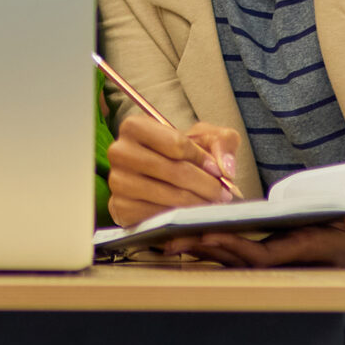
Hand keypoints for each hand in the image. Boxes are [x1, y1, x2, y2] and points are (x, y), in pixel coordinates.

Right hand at [108, 110, 241, 225]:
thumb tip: (226, 168)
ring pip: (169, 196)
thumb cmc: (178, 154)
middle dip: (206, 185)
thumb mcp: (203, 138)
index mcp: (134, 127)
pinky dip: (181, 217)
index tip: (218, 171)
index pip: (177, 143)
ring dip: (198, 203)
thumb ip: (222, 142)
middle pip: (174, 171)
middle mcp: (120, 152)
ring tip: (212, 204)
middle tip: (223, 194)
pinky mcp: (121, 208)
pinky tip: (192, 213)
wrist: (154, 177)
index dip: (203, 159)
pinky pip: (159, 216)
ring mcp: (118, 181)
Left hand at [175, 192, 344, 278]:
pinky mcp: (288, 254)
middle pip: (242, 260)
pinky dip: (224, 251)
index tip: (204, 237)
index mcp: (309, 250)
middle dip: (206, 251)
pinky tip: (200, 243)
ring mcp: (289, 259)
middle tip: (168, 242)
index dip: (233, 248)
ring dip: (209, 253)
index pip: (263, 254)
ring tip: (172, 243)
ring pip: (242, 260)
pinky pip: (250, 256)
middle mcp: (294, 259)